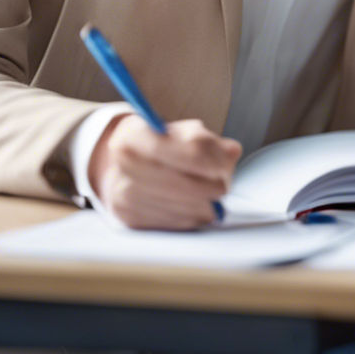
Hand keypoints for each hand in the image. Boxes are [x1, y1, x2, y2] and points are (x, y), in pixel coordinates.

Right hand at [89, 115, 241, 228]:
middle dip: (212, 185)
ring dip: (205, 203)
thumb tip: (232, 152)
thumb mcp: (179, 131)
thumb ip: (207, 140)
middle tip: (223, 183)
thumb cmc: (159, 146)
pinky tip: (195, 205)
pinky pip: (176, 223)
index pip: (181, 150)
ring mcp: (124, 197)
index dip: (211, 158)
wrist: (123, 167)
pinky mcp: (131, 220)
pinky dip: (193, 215)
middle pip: (183, 184)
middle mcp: (122, 168)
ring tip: (209, 193)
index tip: (227, 162)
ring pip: (183, 207)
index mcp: (133, 137)